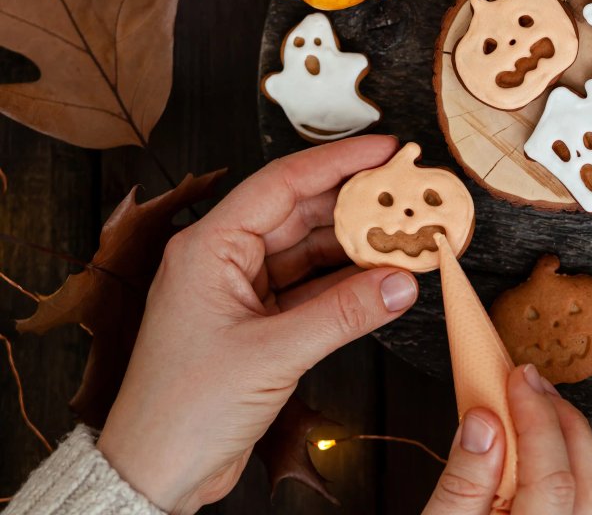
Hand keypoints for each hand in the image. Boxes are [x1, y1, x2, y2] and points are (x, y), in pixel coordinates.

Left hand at [98, 135, 418, 513]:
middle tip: (404, 193)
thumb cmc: (183, 410)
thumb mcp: (272, 353)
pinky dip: (347, 284)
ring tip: (402, 236)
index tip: (384, 151)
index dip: (338, 162)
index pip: (283, 184)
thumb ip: (343, 314)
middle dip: (355, 204)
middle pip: (301, 213)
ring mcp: (242, 292)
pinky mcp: (258, 323)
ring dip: (355, 246)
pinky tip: (381, 280)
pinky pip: (312, 288)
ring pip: (310, 251)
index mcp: (209, 247)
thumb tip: (399, 283)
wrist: (157, 471)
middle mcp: (224, 261)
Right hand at [424, 364, 591, 514]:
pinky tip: (550, 453)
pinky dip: (579, 473)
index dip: (537, 419)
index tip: (516, 379)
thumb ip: (462, 484)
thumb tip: (484, 423)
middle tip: (531, 385)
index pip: (552, 480)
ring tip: (540, 410)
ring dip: (576, 446)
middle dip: (565, 424)